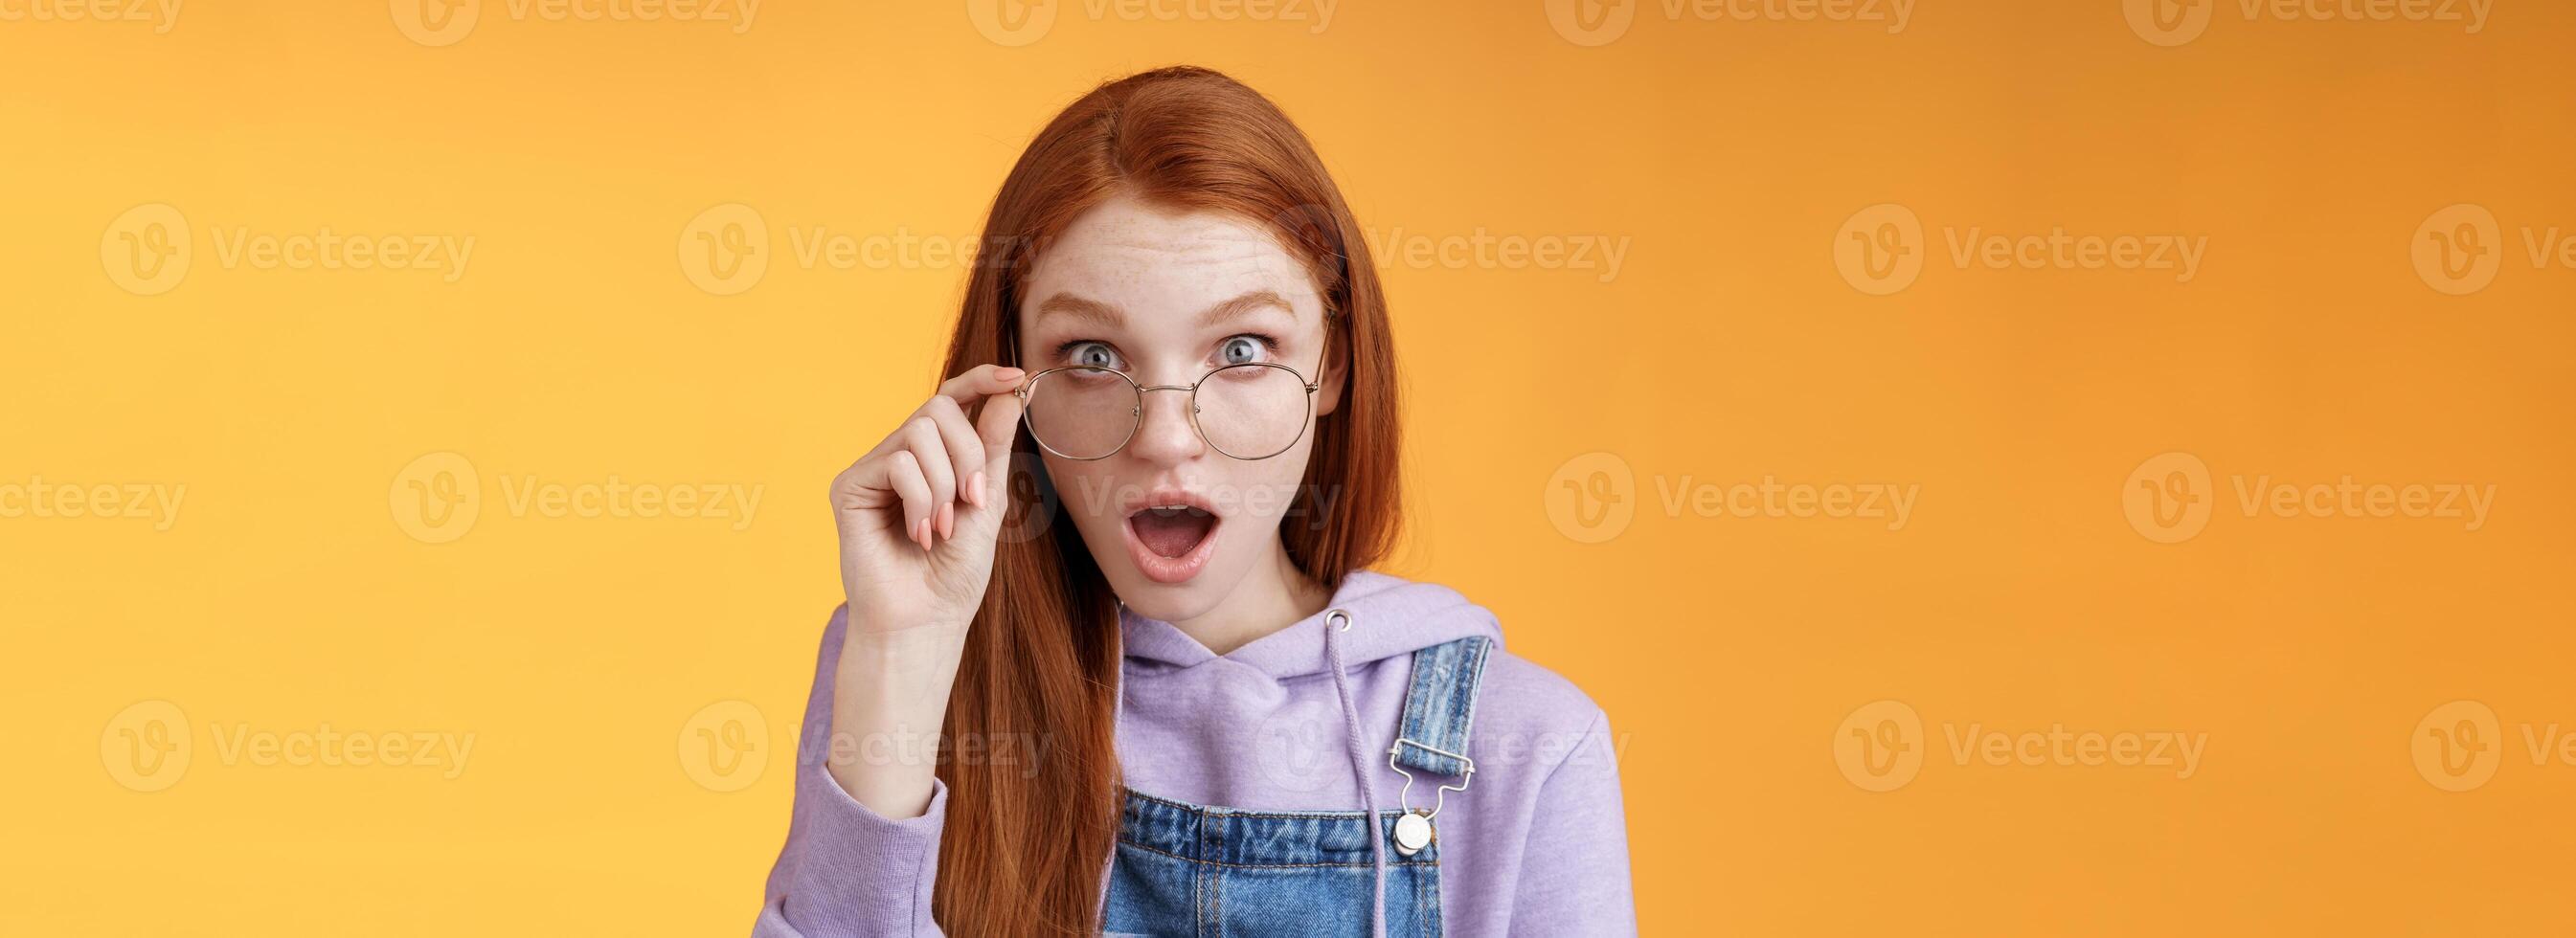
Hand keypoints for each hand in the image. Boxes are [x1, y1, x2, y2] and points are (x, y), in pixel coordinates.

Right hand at [830, 363, 1027, 638]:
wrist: (925, 621)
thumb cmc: (954, 573)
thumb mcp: (986, 500)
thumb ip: (992, 446)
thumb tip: (1012, 390)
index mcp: (934, 458)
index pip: (951, 400)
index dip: (981, 380)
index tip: (1018, 377)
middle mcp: (900, 456)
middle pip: (938, 410)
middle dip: (968, 454)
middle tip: (970, 502)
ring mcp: (873, 470)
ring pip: (919, 432)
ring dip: (945, 485)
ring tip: (940, 529)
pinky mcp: (849, 487)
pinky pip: (898, 463)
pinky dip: (921, 500)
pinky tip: (918, 535)